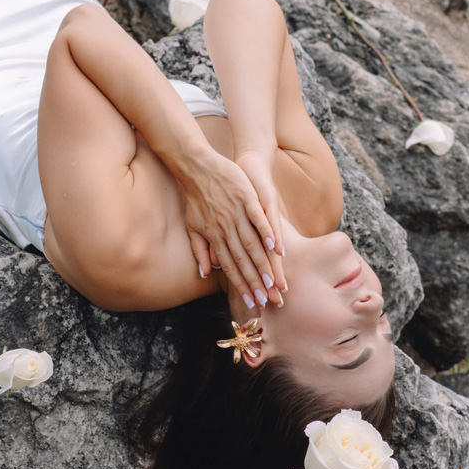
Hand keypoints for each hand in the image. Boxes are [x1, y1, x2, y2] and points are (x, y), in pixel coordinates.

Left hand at [181, 150, 285, 305]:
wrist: (197, 167)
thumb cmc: (196, 198)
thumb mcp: (193, 226)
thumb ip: (200, 250)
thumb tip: (206, 272)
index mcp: (215, 237)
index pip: (230, 267)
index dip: (242, 285)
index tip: (253, 301)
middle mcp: (226, 229)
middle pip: (244, 260)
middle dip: (256, 282)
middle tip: (268, 300)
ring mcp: (237, 214)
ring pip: (252, 244)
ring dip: (263, 264)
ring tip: (273, 281)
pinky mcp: (246, 198)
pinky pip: (258, 219)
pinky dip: (267, 233)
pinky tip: (275, 247)